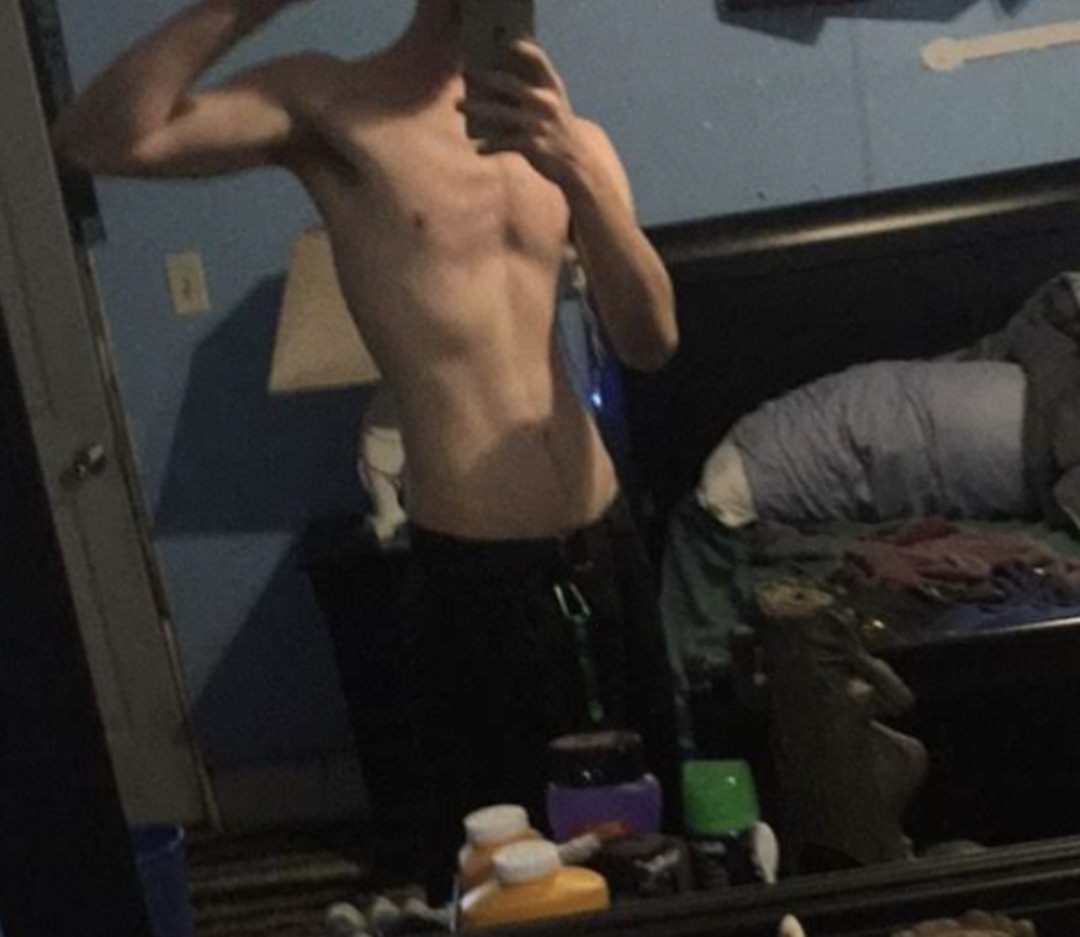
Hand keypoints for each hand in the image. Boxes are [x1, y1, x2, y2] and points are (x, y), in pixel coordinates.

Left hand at [460, 39, 589, 189]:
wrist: (577, 163)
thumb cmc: (554, 129)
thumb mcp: (550, 107)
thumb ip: (529, 92)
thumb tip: (488, 84)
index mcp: (552, 88)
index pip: (539, 60)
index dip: (524, 49)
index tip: (506, 41)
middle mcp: (547, 103)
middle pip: (511, 84)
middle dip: (486, 77)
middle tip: (465, 73)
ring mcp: (539, 124)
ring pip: (500, 113)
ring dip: (476, 108)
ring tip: (457, 105)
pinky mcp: (533, 146)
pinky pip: (504, 142)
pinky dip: (490, 146)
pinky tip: (478, 148)